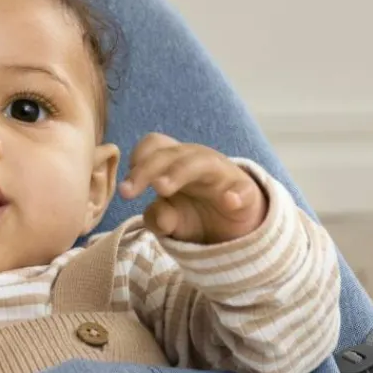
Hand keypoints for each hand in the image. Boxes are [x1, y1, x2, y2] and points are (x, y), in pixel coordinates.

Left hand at [118, 133, 267, 243]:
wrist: (235, 227)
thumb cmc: (196, 213)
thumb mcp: (171, 221)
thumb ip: (158, 218)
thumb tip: (158, 216)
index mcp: (176, 162)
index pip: (155, 146)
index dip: (138, 159)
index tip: (126, 185)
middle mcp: (197, 161)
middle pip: (171, 153)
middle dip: (146, 169)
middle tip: (127, 192)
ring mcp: (223, 174)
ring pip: (202, 162)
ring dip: (179, 172)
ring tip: (162, 188)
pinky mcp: (246, 193)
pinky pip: (243, 189)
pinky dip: (236, 194)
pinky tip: (229, 201)